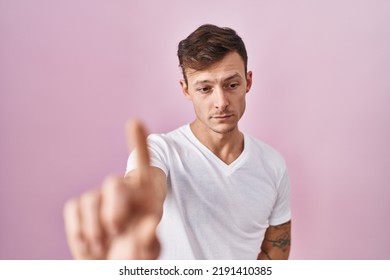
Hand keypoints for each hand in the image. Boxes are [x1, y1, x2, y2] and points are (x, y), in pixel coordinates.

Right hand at [63, 120, 160, 258]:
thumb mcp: (148, 252)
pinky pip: (73, 209)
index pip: (144, 166)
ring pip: (90, 199)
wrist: (113, 264)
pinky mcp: (79, 206)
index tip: (134, 123)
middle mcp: (122, 191)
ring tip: (106, 246)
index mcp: (146, 197)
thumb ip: (151, 240)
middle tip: (118, 231)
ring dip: (95, 229)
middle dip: (114, 209)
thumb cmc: (135, 256)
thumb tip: (150, 224)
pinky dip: (79, 232)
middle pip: (114, 182)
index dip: (138, 145)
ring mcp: (99, 197)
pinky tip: (91, 244)